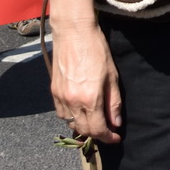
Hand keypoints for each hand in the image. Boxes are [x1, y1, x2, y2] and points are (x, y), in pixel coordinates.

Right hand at [49, 19, 124, 143]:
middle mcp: (72, 102)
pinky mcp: (53, 91)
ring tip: (95, 122)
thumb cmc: (96, 50)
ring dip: (83, 127)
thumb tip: (115, 123)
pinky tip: (80, 111)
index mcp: (90, 99)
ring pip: (70, 124)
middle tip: (108, 132)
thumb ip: (114, 102)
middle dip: (97, 135)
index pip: (98, 129)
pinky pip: (61, 113)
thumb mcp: (112, 76)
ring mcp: (60, 97)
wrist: (73, 32)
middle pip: (83, 130)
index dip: (108, 137)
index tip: (116, 138)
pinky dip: (71, 117)